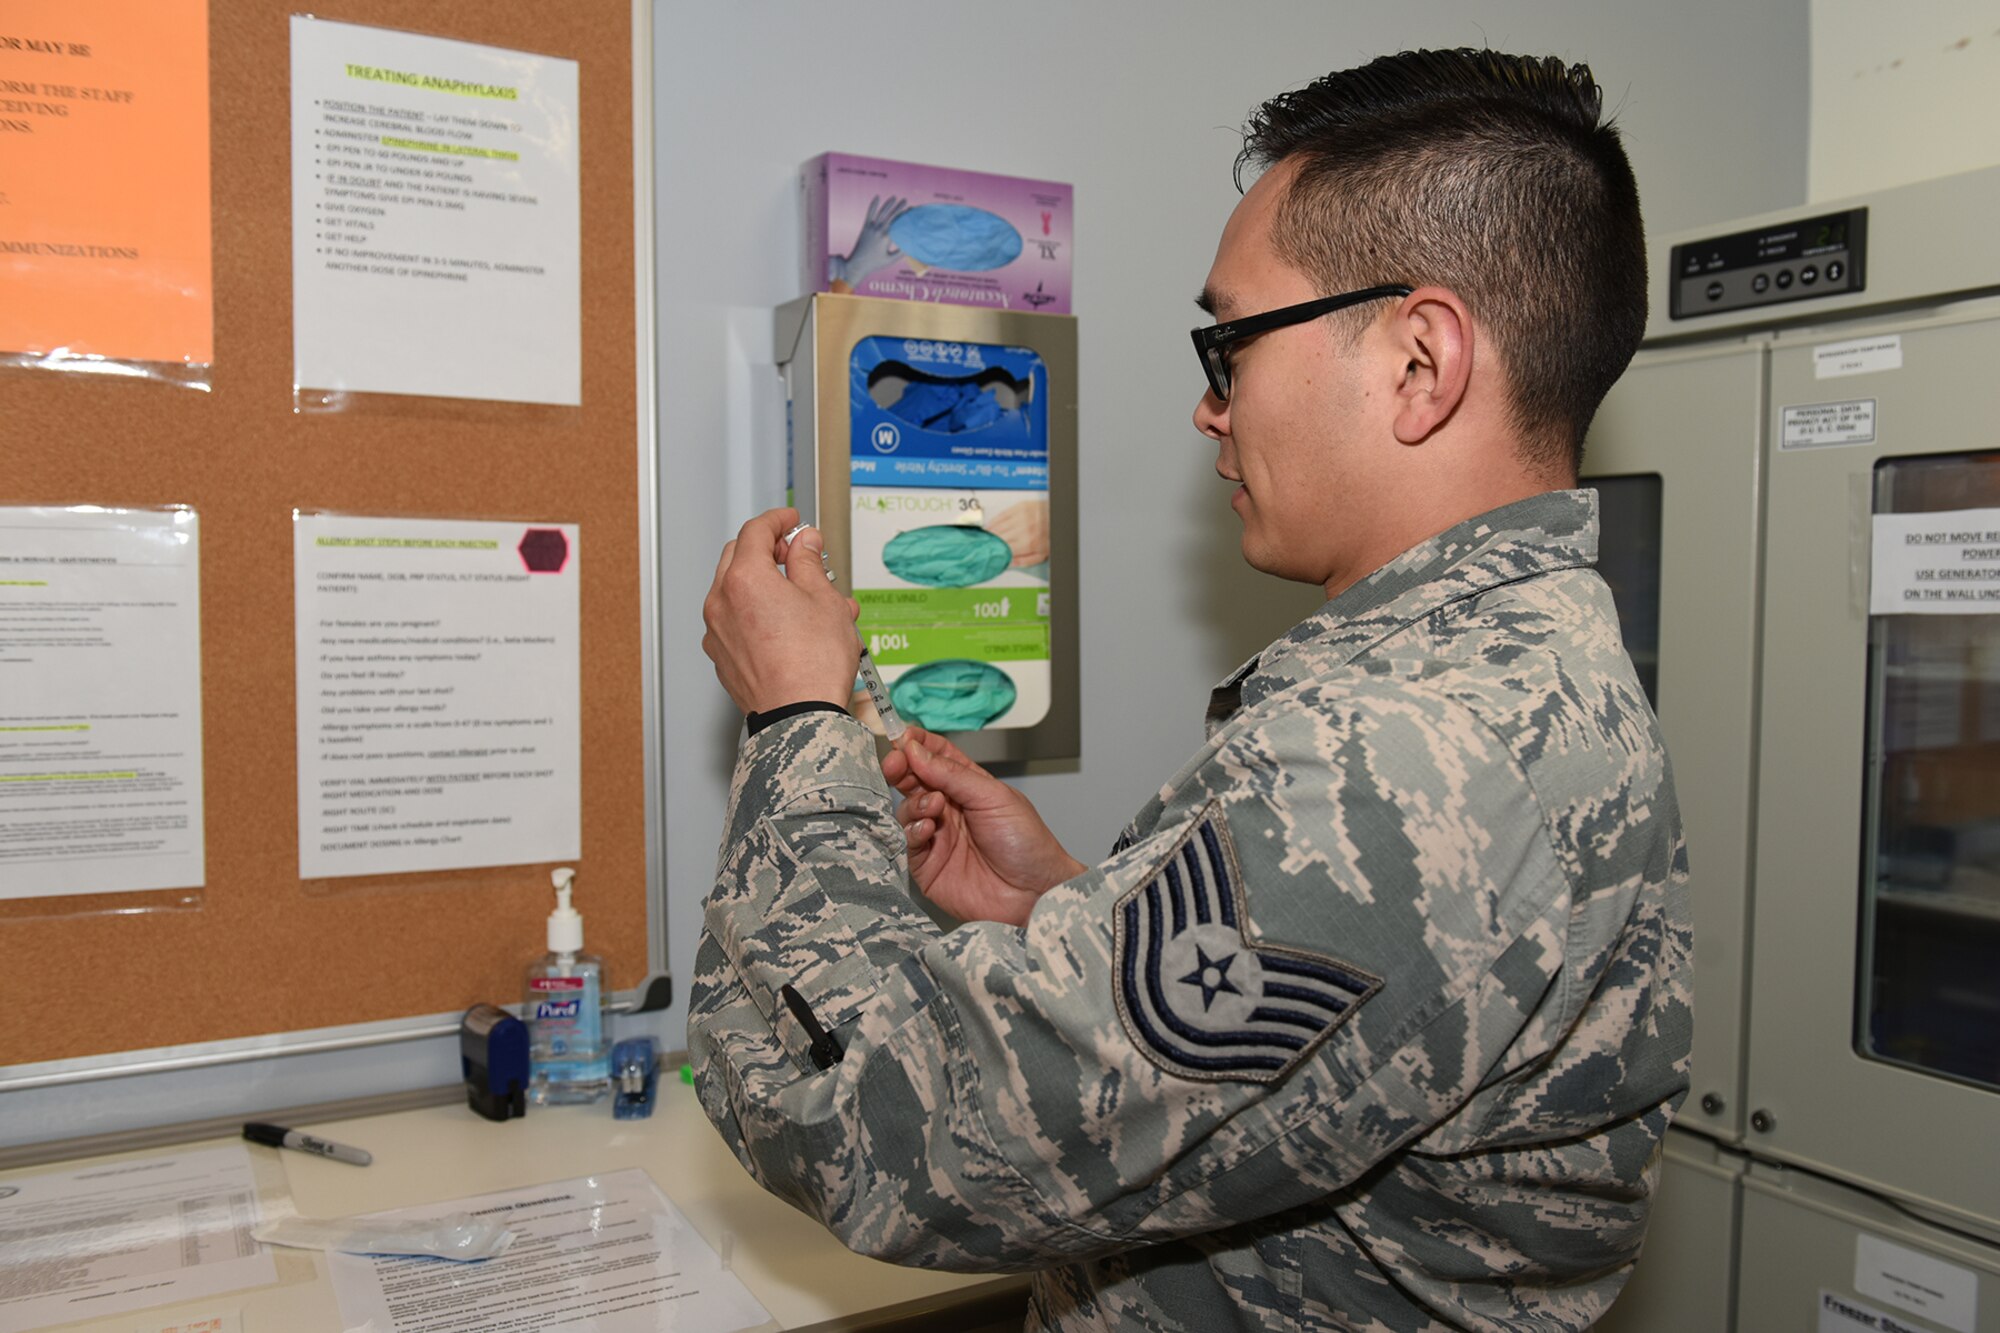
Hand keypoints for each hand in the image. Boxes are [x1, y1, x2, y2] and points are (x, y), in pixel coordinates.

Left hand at [702, 509, 859, 714]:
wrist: (800, 717)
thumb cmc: (813, 664)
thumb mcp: (825, 600)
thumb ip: (809, 563)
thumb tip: (804, 544)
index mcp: (744, 579)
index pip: (755, 531)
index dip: (778, 521)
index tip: (792, 522)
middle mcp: (721, 602)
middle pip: (738, 557)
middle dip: (767, 551)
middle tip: (795, 555)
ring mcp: (717, 632)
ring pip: (736, 592)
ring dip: (765, 585)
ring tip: (806, 600)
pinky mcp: (722, 657)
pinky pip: (735, 622)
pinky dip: (757, 614)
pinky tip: (788, 627)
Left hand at [829, 195, 908, 289]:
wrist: (857, 264)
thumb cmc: (875, 264)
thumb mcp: (891, 260)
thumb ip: (901, 252)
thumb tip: (911, 246)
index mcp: (887, 238)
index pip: (898, 223)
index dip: (905, 216)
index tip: (911, 210)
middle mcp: (879, 230)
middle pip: (891, 216)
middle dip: (899, 207)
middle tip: (905, 200)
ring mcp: (871, 228)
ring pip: (881, 213)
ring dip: (888, 204)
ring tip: (894, 197)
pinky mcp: (865, 228)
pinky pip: (869, 214)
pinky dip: (873, 205)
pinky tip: (877, 197)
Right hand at [882, 726, 1084, 925]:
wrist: (1034, 893)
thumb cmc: (1027, 844)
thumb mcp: (993, 797)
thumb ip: (952, 774)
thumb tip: (916, 751)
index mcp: (969, 786)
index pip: (937, 757)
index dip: (918, 745)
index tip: (904, 737)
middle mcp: (950, 809)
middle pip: (915, 781)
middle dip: (903, 769)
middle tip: (897, 764)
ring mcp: (937, 837)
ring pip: (907, 810)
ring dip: (915, 802)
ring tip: (934, 806)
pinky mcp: (927, 866)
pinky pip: (908, 843)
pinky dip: (913, 830)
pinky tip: (929, 829)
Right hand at [986, 499, 1049, 566]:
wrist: (1058, 516)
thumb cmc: (1050, 535)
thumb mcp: (1042, 554)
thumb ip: (1025, 561)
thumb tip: (1009, 564)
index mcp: (1028, 544)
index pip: (1004, 551)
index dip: (993, 554)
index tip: (987, 556)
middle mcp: (1022, 530)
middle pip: (998, 539)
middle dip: (989, 544)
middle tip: (983, 548)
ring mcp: (1020, 517)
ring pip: (998, 527)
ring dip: (989, 534)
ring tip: (985, 539)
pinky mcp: (1019, 507)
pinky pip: (1001, 515)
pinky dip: (993, 522)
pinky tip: (990, 526)